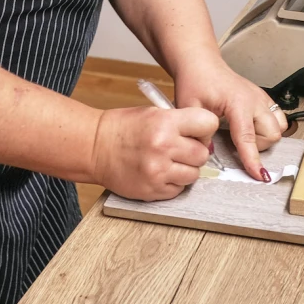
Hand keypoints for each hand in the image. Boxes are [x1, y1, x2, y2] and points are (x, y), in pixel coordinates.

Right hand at [90, 105, 218, 200]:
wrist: (95, 147)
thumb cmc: (123, 127)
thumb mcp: (153, 113)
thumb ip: (180, 122)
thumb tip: (204, 136)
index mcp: (165, 122)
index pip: (208, 124)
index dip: (205, 129)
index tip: (199, 132)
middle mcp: (164, 147)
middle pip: (203, 154)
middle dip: (195, 152)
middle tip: (181, 149)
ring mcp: (158, 171)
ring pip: (193, 175)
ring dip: (185, 170)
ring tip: (169, 161)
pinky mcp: (152, 190)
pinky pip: (178, 190)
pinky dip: (173, 183)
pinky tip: (160, 172)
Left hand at [173, 59, 287, 181]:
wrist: (201, 63)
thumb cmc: (195, 81)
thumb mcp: (190, 107)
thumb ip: (199, 132)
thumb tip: (209, 153)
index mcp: (237, 102)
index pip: (247, 137)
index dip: (253, 158)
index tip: (259, 175)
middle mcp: (255, 100)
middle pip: (272, 134)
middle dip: (259, 145)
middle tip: (237, 143)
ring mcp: (261, 98)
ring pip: (279, 126)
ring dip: (266, 136)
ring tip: (245, 134)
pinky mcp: (263, 98)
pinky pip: (278, 117)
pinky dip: (270, 127)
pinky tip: (252, 127)